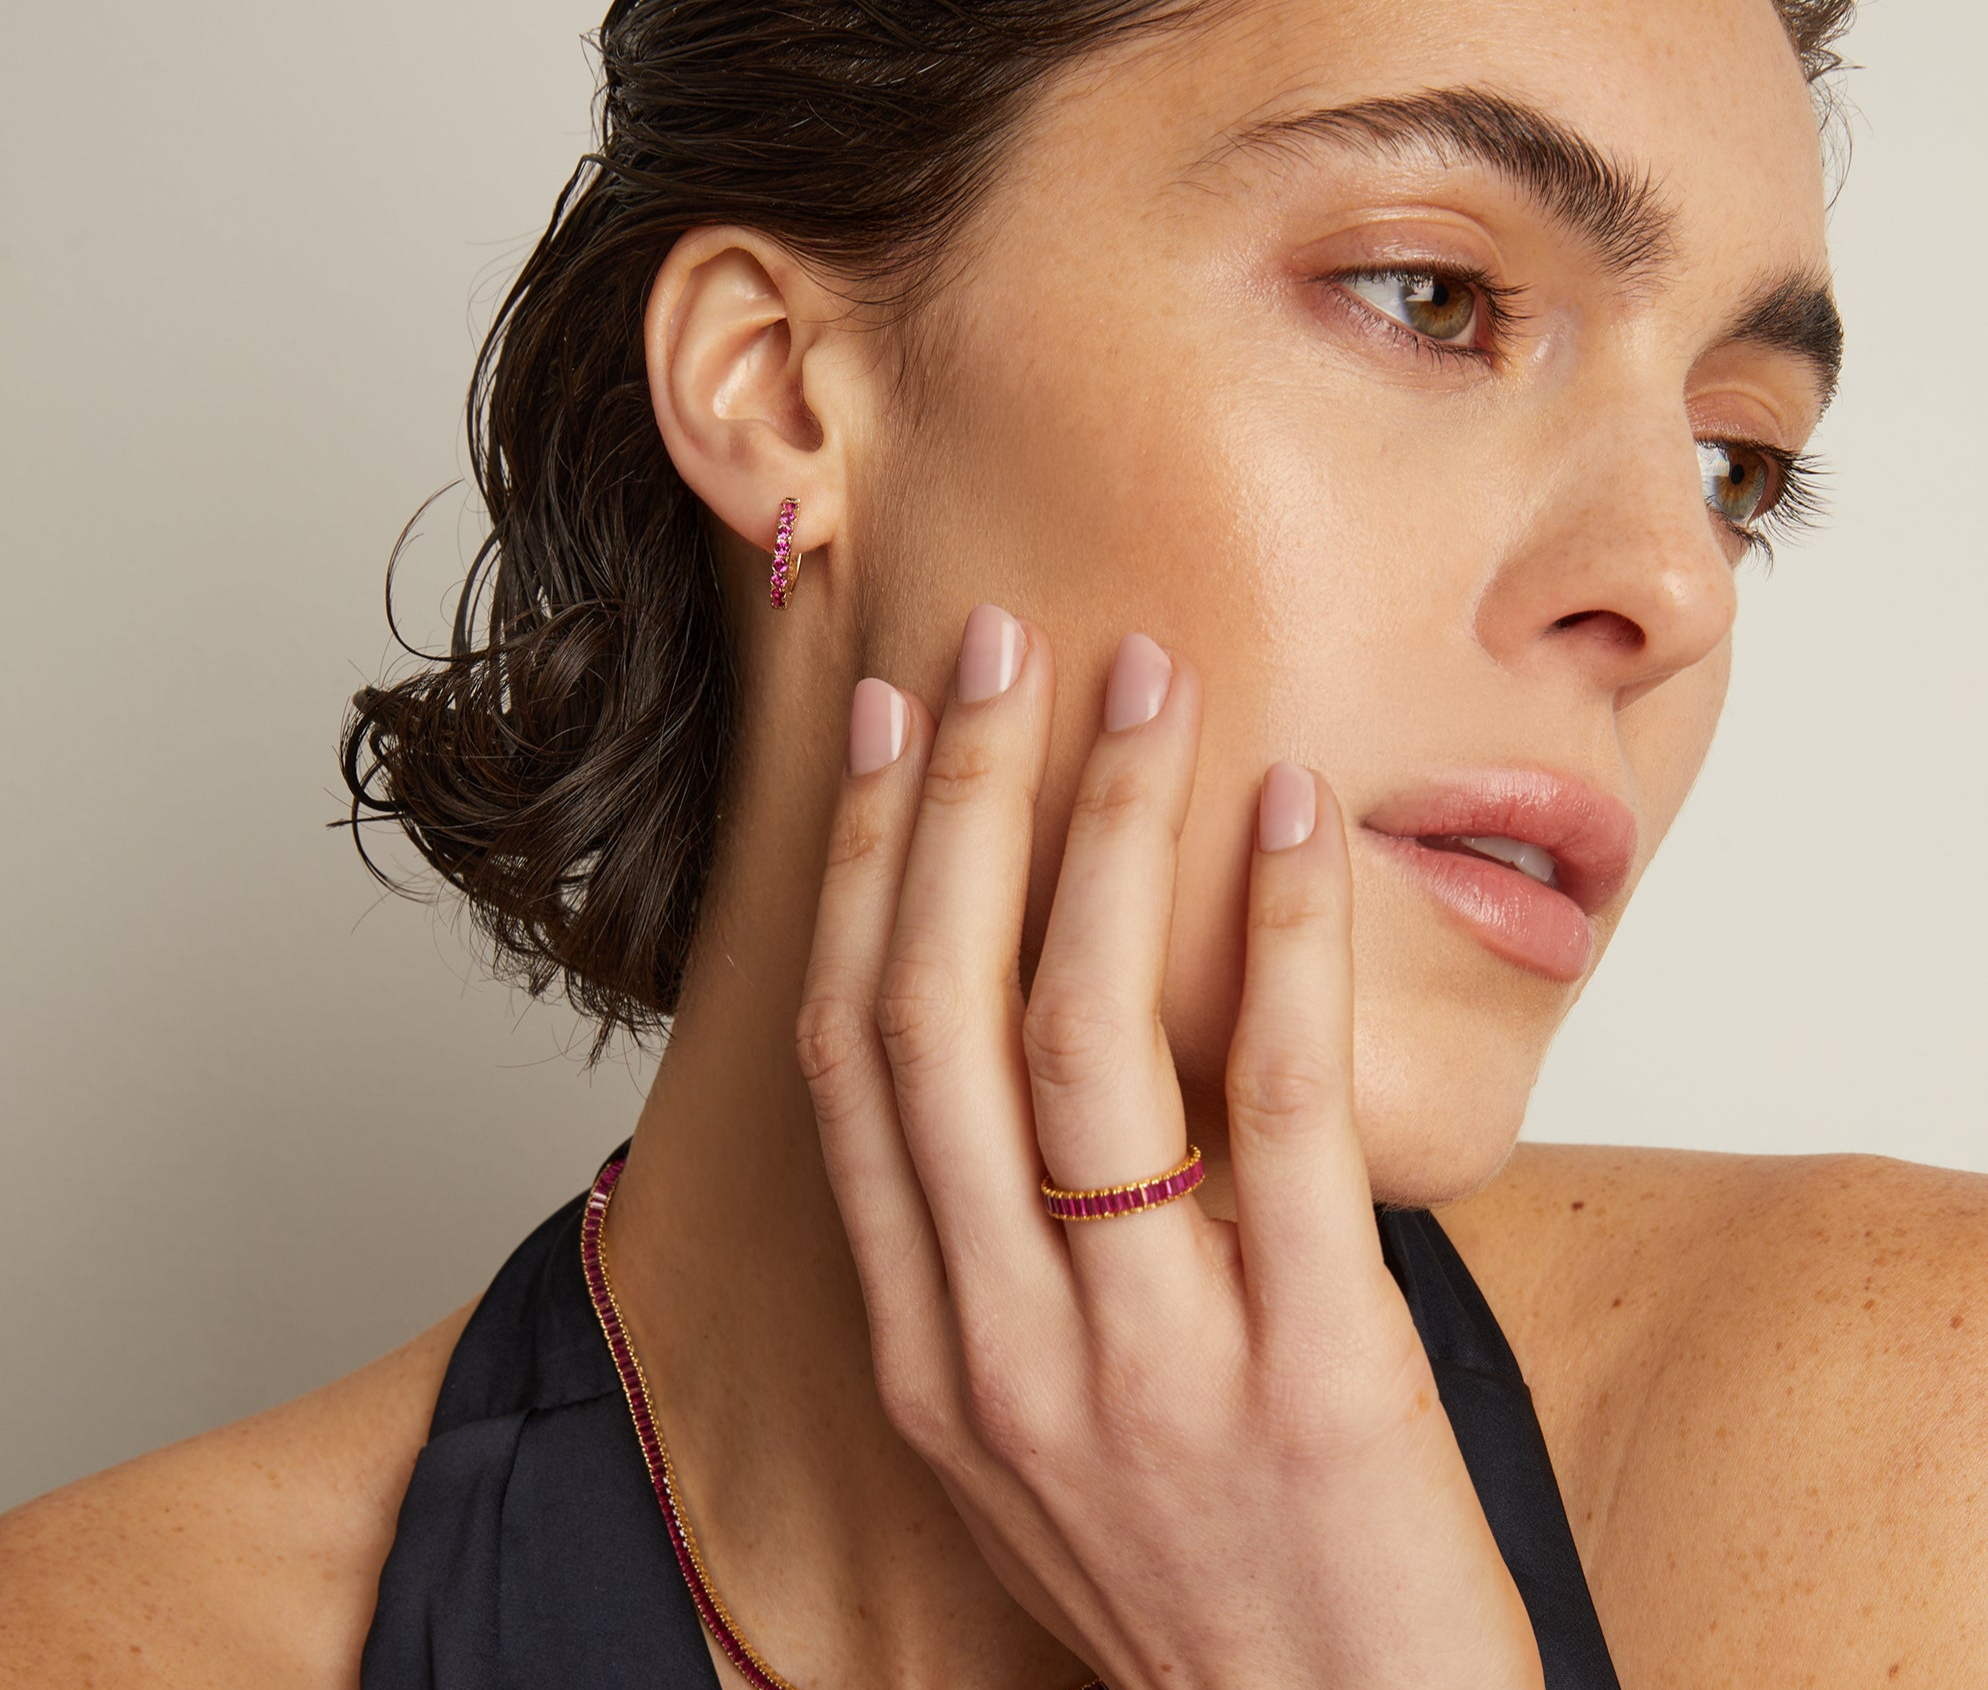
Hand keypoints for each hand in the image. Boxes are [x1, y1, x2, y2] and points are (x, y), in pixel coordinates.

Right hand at [794, 606, 1543, 1689]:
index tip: (878, 729)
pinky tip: (1293, 811)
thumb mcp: (1041, 1433)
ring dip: (1103, 831)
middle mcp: (1005, 1349)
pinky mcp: (1314, 1372)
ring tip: (1141, 688)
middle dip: (948, 804)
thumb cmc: (1197, 1579)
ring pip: (1081, 1036)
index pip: (853, 1061)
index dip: (855, 872)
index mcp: (932, 1351)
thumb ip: (1005, 1262)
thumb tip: (1012, 1047)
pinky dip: (1283, 932)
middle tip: (991, 649)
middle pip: (934, 1015)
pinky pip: (1283, 1108)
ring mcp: (1149, 1366)